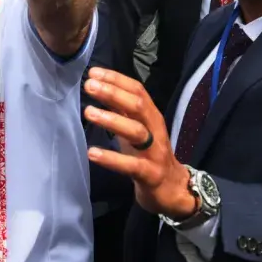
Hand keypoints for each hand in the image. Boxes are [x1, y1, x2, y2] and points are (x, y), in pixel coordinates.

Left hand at [83, 67, 199, 218]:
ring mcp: (155, 152)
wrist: (173, 189)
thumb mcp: (136, 129)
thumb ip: (122, 111)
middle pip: (138, 106)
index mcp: (152, 116)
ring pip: (136, 131)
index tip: (94, 72)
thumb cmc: (150, 155)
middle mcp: (156, 130)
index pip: (137, 91)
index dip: (116, 80)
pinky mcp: (150, 174)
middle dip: (113, 93)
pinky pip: (131, 165)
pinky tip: (92, 153)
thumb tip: (100, 88)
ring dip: (111, 120)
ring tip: (88, 112)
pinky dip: (111, 158)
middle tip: (89, 86)